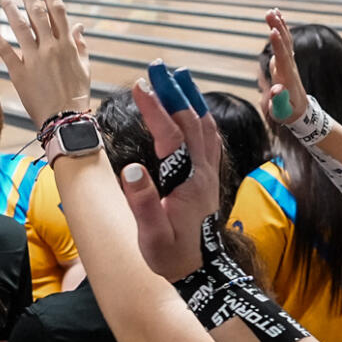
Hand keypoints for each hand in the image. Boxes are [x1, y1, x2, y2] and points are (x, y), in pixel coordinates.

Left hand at [0, 0, 90, 122]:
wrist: (65, 119)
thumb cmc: (76, 94)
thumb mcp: (84, 67)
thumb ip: (80, 45)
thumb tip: (79, 26)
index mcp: (67, 44)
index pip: (57, 9)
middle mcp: (51, 47)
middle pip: (37, 12)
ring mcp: (34, 59)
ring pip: (20, 26)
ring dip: (9, 6)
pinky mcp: (20, 72)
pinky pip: (5, 49)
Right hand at [118, 65, 225, 280]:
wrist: (200, 272)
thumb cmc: (172, 256)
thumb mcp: (152, 236)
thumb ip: (143, 203)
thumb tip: (132, 170)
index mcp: (187, 182)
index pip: (172, 136)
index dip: (156, 109)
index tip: (141, 86)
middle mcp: (203, 172)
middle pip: (191, 122)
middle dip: (174, 93)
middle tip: (156, 69)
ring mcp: (209, 174)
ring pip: (204, 127)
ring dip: (189, 100)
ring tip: (177, 77)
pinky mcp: (209, 178)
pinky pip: (209, 140)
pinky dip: (200, 118)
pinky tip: (194, 110)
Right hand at [263, 10, 309, 123]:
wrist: (300, 112)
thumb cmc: (287, 113)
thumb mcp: (281, 112)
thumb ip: (278, 102)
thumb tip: (276, 89)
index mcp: (287, 78)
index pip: (283, 58)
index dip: (278, 45)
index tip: (272, 31)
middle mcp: (290, 67)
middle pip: (285, 45)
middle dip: (278, 29)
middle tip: (270, 13)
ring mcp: (290, 63)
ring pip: (286, 41)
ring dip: (280, 26)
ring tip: (272, 11)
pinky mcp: (287, 61)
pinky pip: (285, 42)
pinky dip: (282, 30)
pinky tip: (277, 19)